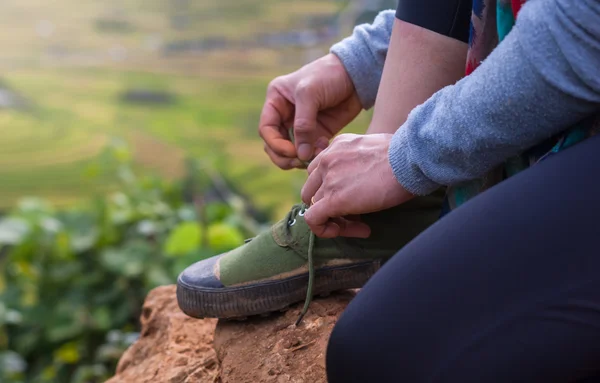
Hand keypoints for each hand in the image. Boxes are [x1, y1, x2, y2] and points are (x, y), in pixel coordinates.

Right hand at [259, 54, 361, 168]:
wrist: (357, 74)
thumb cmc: (328, 75)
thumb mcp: (310, 94)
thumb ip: (303, 124)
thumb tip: (300, 155)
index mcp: (276, 101)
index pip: (266, 129)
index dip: (275, 144)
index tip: (291, 152)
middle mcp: (286, 114)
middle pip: (274, 145)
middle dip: (284, 156)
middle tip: (298, 161)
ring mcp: (302, 125)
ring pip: (291, 151)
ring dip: (300, 158)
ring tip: (313, 156)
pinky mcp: (318, 133)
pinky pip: (310, 151)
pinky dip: (314, 154)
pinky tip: (325, 147)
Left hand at [301, 133, 412, 237]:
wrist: (411, 160)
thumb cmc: (406, 156)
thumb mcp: (377, 147)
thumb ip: (364, 160)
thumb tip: (369, 176)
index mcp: (338, 145)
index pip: (320, 170)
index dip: (332, 188)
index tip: (356, 197)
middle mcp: (327, 159)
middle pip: (313, 188)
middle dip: (329, 204)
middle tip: (356, 214)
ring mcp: (328, 179)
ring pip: (313, 205)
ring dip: (335, 219)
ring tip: (361, 225)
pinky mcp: (333, 199)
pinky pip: (313, 220)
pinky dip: (324, 230)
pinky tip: (353, 231)